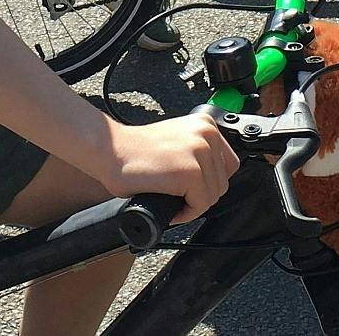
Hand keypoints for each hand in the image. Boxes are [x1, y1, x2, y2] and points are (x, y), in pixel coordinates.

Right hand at [101, 114, 240, 222]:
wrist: (110, 151)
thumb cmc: (136, 152)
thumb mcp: (178, 140)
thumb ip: (199, 151)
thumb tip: (214, 178)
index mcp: (206, 124)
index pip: (228, 165)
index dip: (208, 181)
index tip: (189, 186)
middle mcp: (207, 134)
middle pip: (222, 182)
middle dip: (199, 195)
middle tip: (175, 194)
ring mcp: (200, 152)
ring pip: (212, 195)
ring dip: (191, 204)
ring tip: (169, 197)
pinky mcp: (191, 172)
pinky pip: (200, 205)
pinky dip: (185, 213)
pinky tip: (168, 205)